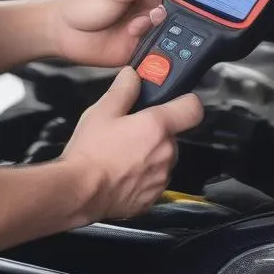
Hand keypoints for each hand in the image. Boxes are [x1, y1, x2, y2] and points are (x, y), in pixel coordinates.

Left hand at [47, 0, 194, 67]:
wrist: (64, 34)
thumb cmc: (82, 4)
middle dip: (181, 2)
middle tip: (162, 5)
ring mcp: (149, 21)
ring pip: (176, 21)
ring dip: (162, 22)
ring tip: (141, 22)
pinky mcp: (145, 43)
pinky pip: (164, 43)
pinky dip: (155, 39)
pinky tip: (135, 34)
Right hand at [61, 67, 204, 220]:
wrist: (80, 192)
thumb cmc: (91, 153)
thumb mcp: (102, 111)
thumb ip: (123, 90)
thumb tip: (132, 76)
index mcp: (157, 127)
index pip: (193, 108)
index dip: (186, 100)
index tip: (176, 99)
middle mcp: (165, 153)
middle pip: (172, 134)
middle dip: (155, 130)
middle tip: (129, 129)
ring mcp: (161, 177)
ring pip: (162, 157)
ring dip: (149, 154)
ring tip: (120, 152)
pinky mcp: (152, 197)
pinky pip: (154, 179)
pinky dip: (142, 175)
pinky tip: (120, 171)